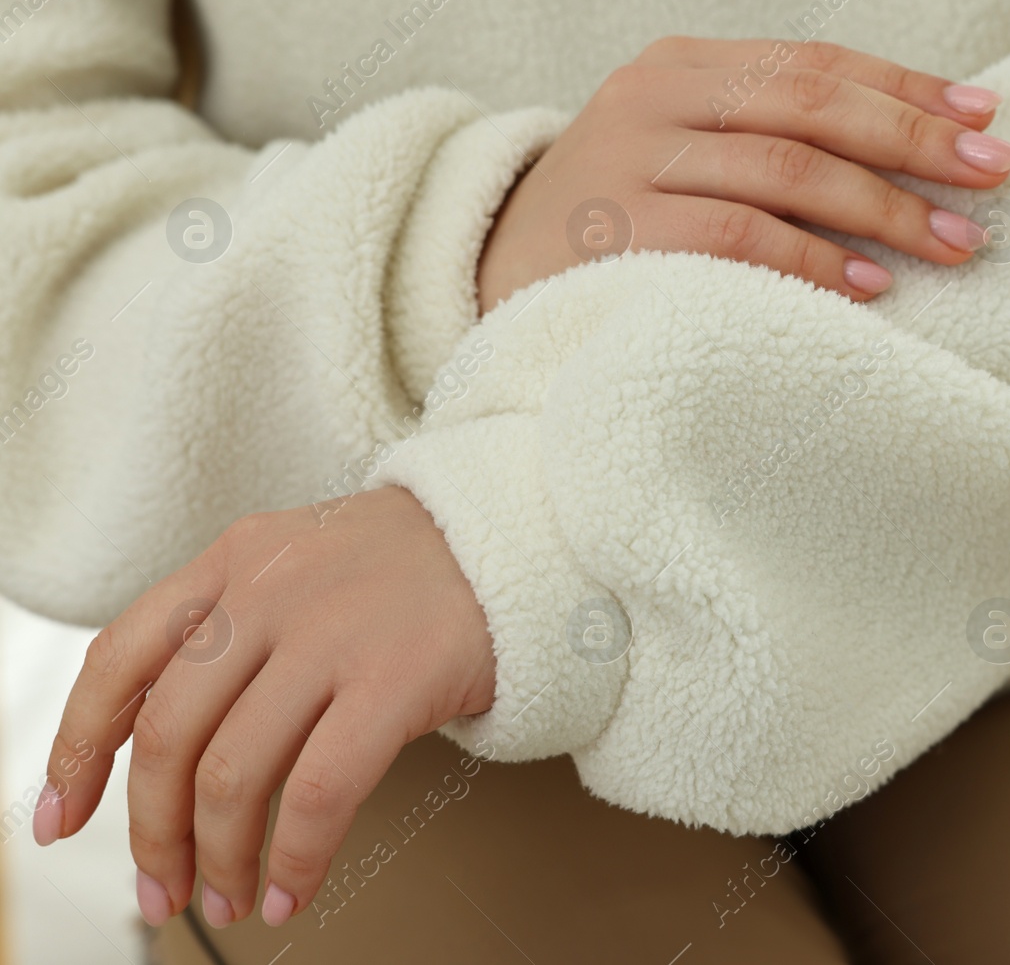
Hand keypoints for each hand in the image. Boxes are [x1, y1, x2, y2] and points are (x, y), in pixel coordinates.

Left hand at [32, 486, 496, 929]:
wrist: (522, 536)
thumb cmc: (415, 569)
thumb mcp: (302, 566)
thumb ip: (235, 628)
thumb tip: (171, 748)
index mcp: (235, 559)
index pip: (121, 659)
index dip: (78, 749)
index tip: (62, 817)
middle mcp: (271, 590)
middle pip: (170, 734)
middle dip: (153, 834)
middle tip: (163, 888)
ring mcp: (333, 632)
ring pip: (235, 773)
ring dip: (221, 858)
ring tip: (232, 898)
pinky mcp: (397, 677)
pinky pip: (321, 792)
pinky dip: (295, 859)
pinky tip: (291, 889)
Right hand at [476, 36, 1009, 313]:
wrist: (489, 273)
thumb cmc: (619, 222)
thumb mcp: (684, 153)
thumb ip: (770, 141)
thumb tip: (916, 157)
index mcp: (681, 66)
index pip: (814, 63)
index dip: (907, 86)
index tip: (983, 118)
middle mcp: (654, 96)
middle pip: (811, 104)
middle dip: (912, 141)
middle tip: (992, 178)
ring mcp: (630, 159)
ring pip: (785, 168)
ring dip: (883, 208)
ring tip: (954, 242)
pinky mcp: (616, 230)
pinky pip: (739, 239)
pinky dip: (813, 261)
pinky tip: (869, 284)